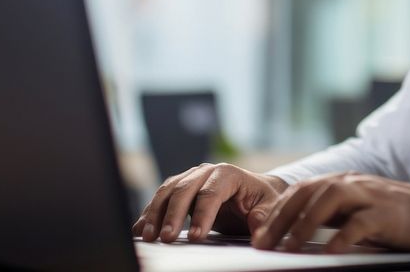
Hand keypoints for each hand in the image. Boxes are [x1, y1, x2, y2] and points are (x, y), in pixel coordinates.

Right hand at [133, 162, 286, 242]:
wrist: (254, 192)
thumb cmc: (262, 200)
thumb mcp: (269, 207)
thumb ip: (263, 217)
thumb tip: (259, 230)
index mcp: (228, 174)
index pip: (212, 192)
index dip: (203, 214)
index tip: (196, 237)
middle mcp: (206, 171)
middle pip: (185, 189)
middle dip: (174, 215)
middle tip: (166, 239)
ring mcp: (191, 177)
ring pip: (168, 190)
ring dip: (156, 212)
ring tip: (148, 236)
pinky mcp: (180, 189)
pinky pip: (162, 198)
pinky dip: (149, 212)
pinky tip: (140, 229)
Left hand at [251, 173, 409, 253]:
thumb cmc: (395, 217)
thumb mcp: (358, 211)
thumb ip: (333, 216)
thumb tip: (296, 235)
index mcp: (343, 182)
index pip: (301, 191)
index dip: (276, 211)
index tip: (258, 234)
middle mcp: (352, 183)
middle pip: (308, 192)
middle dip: (280, 217)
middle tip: (261, 244)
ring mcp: (369, 196)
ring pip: (329, 200)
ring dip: (303, 224)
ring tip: (286, 248)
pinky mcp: (386, 213)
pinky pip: (359, 223)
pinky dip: (340, 238)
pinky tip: (327, 253)